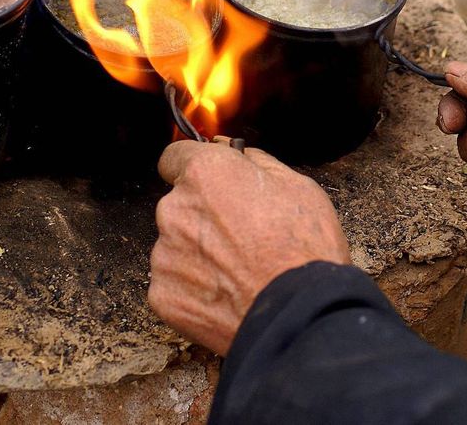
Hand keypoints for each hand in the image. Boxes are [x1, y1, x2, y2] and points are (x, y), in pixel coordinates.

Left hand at [149, 141, 349, 355]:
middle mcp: (174, 209)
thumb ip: (255, 162)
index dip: (195, 169)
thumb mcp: (297, 186)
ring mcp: (164, 254)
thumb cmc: (304, 249)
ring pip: (176, 244)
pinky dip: (194, 288)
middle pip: (179, 204)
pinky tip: (227, 295)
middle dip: (203, 216)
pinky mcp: (163, 294)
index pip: (174, 157)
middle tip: (241, 236)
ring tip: (238, 271)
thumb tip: (232, 150)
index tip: (209, 184)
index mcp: (205, 174)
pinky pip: (174, 282)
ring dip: (198, 253)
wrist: (300, 315)